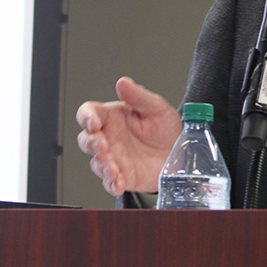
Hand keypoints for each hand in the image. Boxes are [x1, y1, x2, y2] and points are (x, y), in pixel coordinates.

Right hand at [77, 77, 181, 195]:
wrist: (180, 152)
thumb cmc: (165, 127)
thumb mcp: (156, 108)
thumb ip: (138, 96)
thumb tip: (122, 82)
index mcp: (113, 117)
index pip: (89, 114)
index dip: (86, 118)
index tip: (93, 122)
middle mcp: (109, 138)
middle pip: (86, 140)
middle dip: (91, 143)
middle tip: (103, 145)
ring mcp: (113, 158)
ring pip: (96, 162)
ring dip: (101, 166)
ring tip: (113, 168)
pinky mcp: (122, 176)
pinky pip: (110, 182)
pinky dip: (112, 184)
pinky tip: (118, 182)